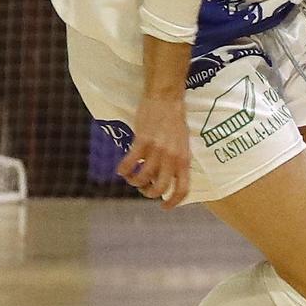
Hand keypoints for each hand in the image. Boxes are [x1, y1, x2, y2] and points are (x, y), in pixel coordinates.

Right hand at [119, 92, 192, 208]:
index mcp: (184, 159)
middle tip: (144, 187)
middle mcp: (172, 157)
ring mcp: (157, 150)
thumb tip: (169, 177)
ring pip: (142, 178)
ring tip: (132, 177)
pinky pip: (129, 164)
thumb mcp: (183, 144)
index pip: (182, 188)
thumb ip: (177, 160)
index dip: (173, 202)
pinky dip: (123, 171)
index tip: (164, 207)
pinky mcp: (142, 141)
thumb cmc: (175, 121)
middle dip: (149, 193)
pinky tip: (121, 169)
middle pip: (159, 188)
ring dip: (134, 182)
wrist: (166, 98)